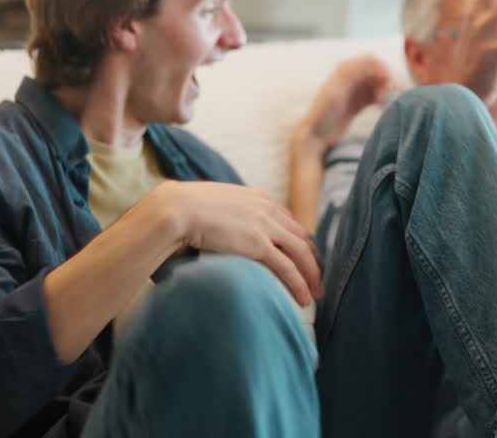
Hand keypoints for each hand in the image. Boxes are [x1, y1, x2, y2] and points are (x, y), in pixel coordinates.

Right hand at [154, 181, 322, 306]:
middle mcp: (268, 210)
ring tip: (316, 294)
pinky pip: (287, 267)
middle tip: (318, 278)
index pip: (289, 222)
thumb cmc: (186, 208)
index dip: (300, 241)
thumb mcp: (217, 204)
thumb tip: (224, 227)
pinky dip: (299, 283)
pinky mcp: (258, 244)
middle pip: (301, 237)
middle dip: (313, 259)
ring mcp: (265, 226)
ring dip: (312, 275)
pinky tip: (304, 298)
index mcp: (259, 198)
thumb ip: (229, 213)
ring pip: (301, 253)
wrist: (177, 208)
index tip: (304, 257)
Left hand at [295, 55, 398, 152]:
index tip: (390, 86)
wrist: (315, 136)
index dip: (384, 70)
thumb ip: (350, 73)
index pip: (373, 61)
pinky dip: (383, 100)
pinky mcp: (358, 103)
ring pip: (379, 84)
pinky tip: (383, 109)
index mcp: (345, 69)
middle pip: (378, 72)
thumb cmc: (323, 113)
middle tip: (393, 97)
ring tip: (388, 104)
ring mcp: (355, 90)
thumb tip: (371, 59)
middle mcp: (351, 77)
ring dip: (387, 91)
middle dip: (388, 82)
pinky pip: (376, 96)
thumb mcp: (335, 91)